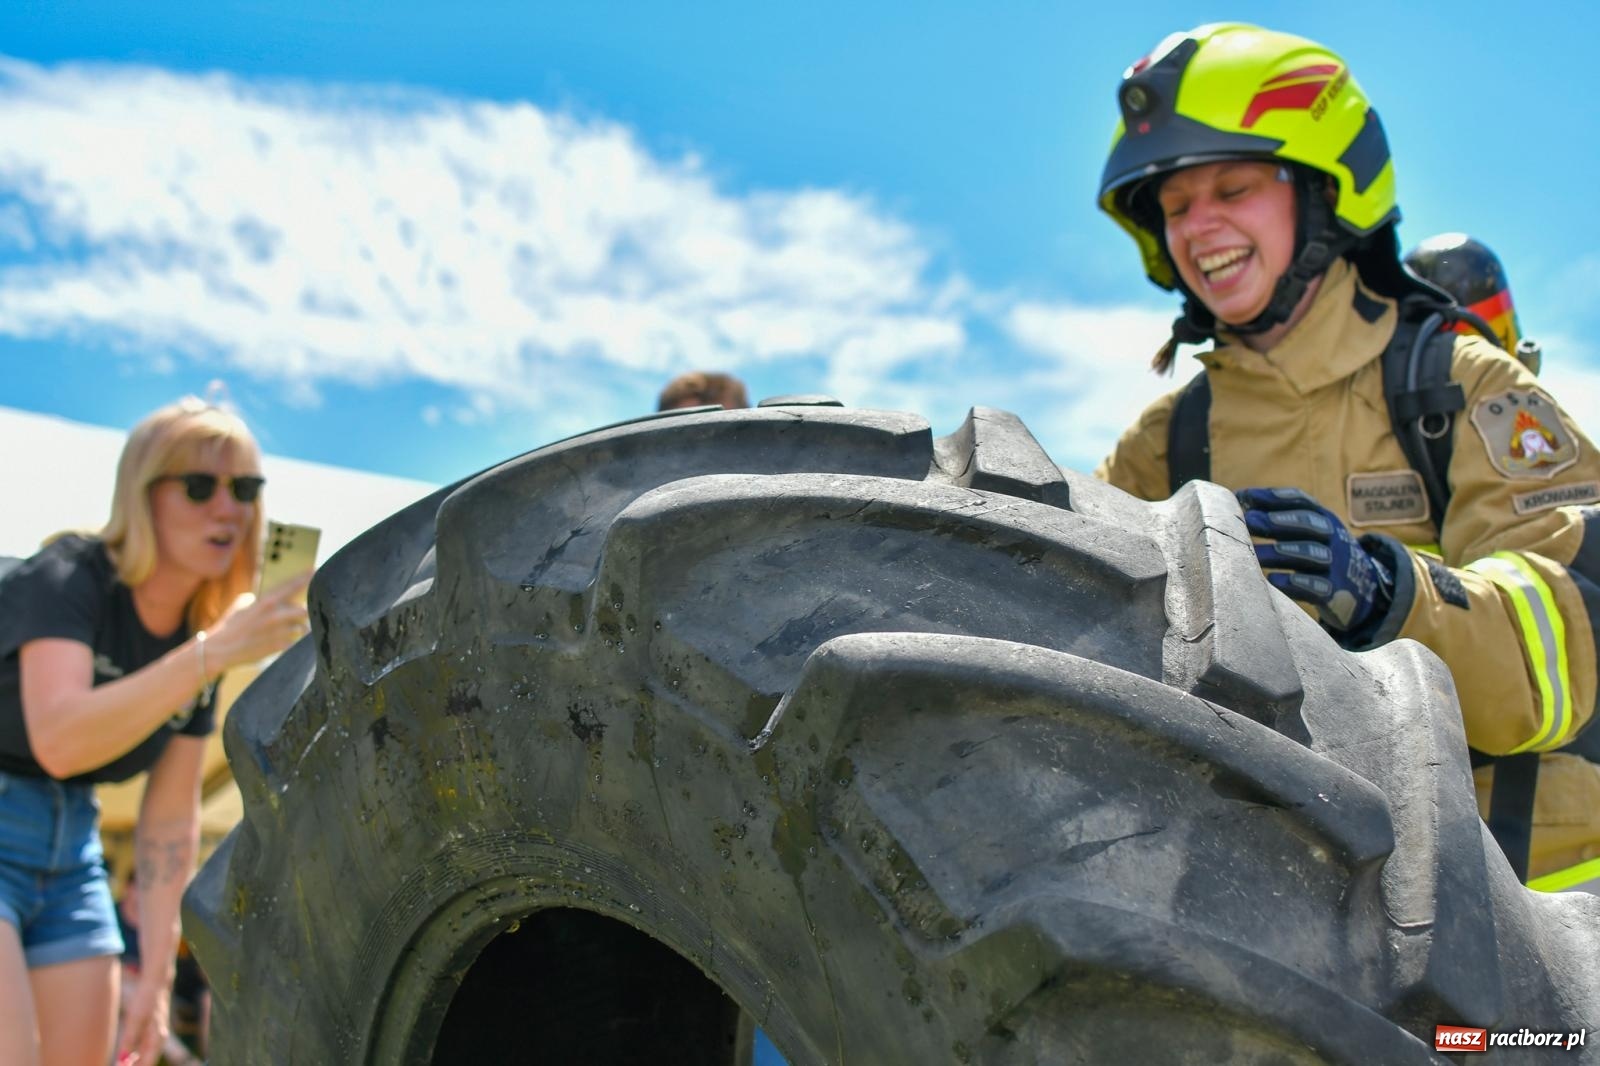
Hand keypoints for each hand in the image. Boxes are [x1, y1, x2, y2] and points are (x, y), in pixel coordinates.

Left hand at [117, 968, 171, 1065]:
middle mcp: (160, 1039)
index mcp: (157, 1039)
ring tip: (120, 1064)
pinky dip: (137, 1055)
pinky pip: (146, 1049)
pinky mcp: (154, 1031)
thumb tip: (121, 1061)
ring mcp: (158, 1035)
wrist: (155, 983)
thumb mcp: (135, 1020)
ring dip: (135, 1062)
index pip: (147, 1064)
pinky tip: (128, 1056)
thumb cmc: (145, 1000)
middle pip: (148, 1061)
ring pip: (147, 1056)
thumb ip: (129, 1041)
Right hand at [205, 573, 310, 673]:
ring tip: (284, 632)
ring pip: (303, 626)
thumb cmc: (229, 627)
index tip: (316, 570)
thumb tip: (273, 597)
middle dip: (300, 614)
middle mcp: (275, 613)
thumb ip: (260, 599)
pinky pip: (296, 641)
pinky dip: (292, 642)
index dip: (305, 577)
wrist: (219, 650)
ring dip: (298, 629)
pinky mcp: (280, 645)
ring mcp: (279, 630)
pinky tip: (281, 643)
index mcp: (265, 601)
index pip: (291, 585)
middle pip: (303, 609)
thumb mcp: (241, 606)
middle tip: (292, 618)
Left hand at [1235, 487, 1393, 634]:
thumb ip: (1276, 518)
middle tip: (1250, 520)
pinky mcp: (1334, 593)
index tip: (1244, 496)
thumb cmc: (1318, 553)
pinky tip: (1272, 580)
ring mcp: (1335, 564)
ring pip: (1312, 554)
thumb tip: (1237, 502)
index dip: (1273, 497)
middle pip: (1309, 523)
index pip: (1301, 501)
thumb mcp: (1307, 532)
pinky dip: (1294, 583)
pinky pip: (1317, 587)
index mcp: (1322, 518)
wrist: (1364, 590)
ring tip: (1254, 553)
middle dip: (1279, 520)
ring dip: (1281, 551)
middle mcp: (1332, 537)